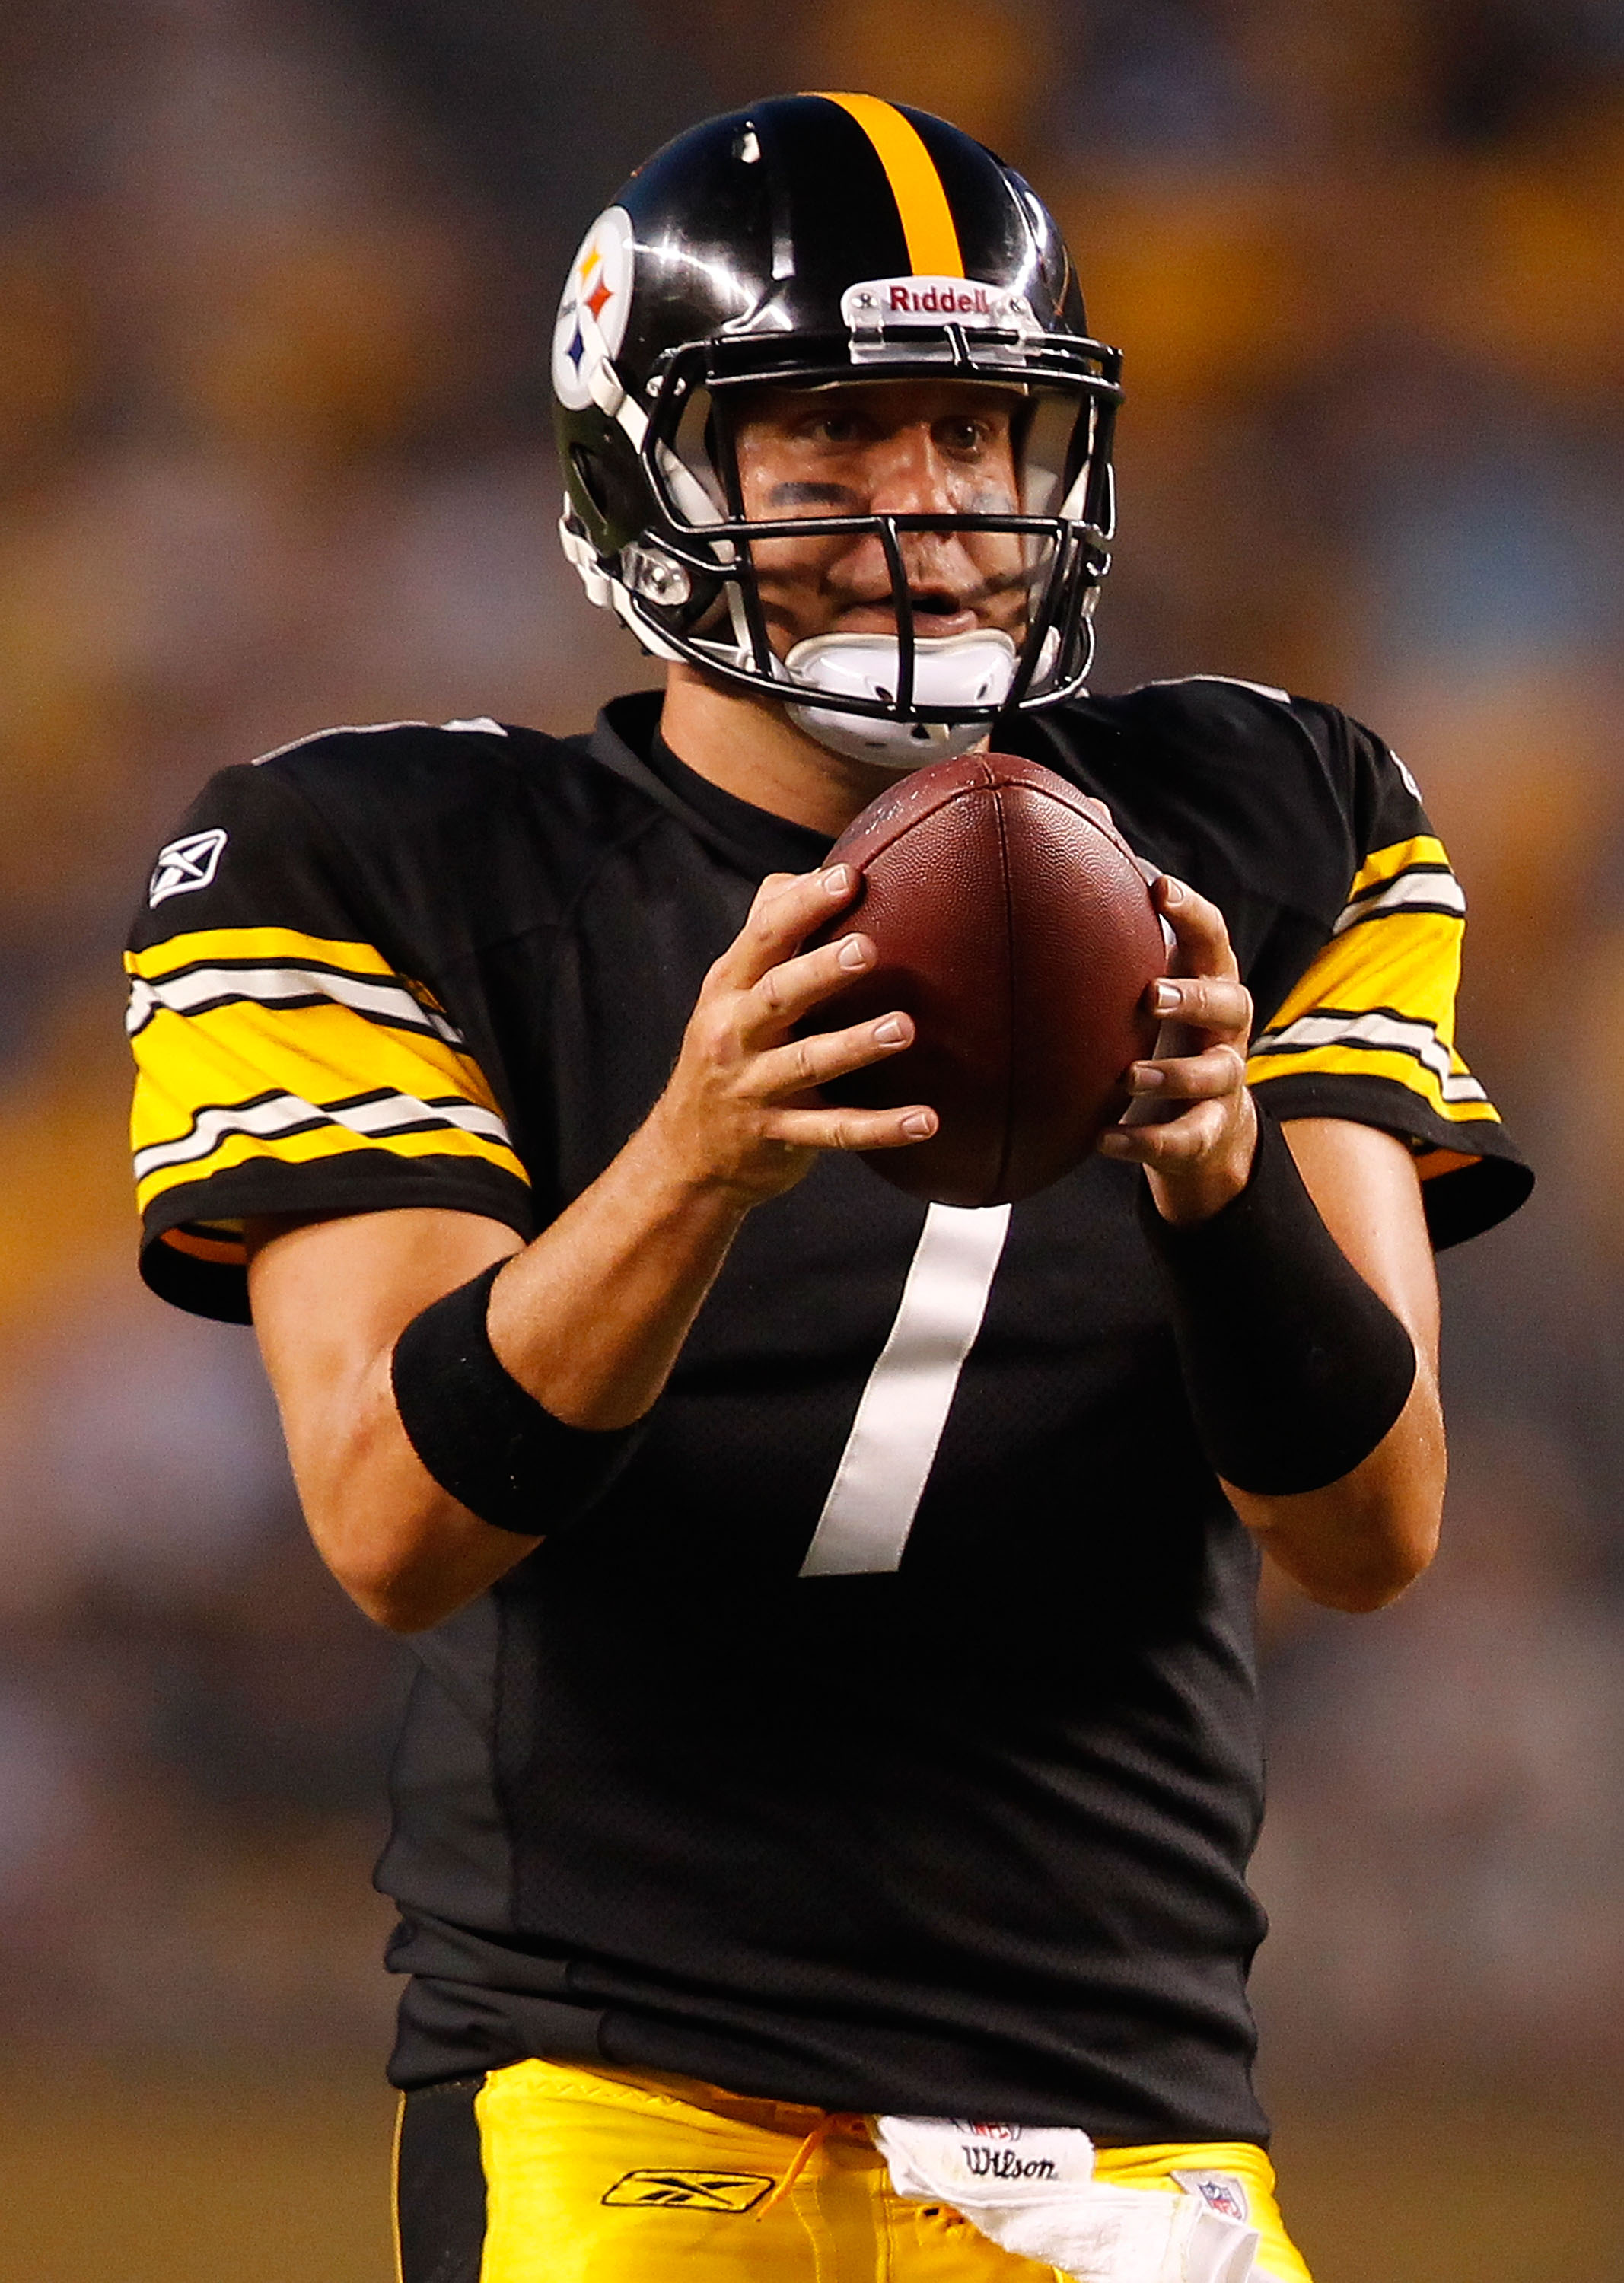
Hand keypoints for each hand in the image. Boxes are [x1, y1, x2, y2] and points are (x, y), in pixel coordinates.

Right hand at [645, 863, 937, 1201]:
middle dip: (820, 971)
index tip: (848, 877)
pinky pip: (834, 1132)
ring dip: (855, 1046)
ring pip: (806, 1065)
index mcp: (729, 989)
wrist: (687, 1153)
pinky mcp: (780, 1136)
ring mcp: (756, 1089)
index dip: (803, 906)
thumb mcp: (732, 990)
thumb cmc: (729, 1049)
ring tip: (904, 1028)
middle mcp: (736, 1034)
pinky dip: (881, 1129)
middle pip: (777, 997)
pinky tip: (927, 1121)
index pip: (763, 937)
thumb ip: (770, 930)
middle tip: (869, 948)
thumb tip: (817, 872)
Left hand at [1097, 874, 1256, 1224]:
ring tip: (1128, 1075)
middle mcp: (1227, 1028)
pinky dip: (1145, 1142)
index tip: (1159, 888)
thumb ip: (1120, 920)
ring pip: (1214, 1075)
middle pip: (1229, 1004)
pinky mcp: (1207, 1131)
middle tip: (1151, 996)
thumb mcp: (1148, 980)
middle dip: (1193, 998)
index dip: (1192, 912)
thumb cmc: (1164, 1032)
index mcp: (1211, 981)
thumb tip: (1087, 817)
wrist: (1205, 1126)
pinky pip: (1182, 1139)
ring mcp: (1223, 1081)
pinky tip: (1103, 1141)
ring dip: (1172, 1074)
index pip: (1213, 938)